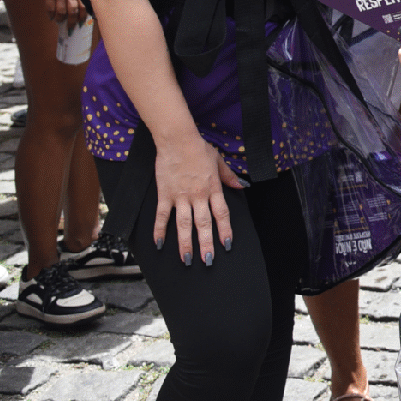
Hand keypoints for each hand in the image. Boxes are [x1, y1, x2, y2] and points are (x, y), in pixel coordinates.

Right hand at [38, 0, 86, 26]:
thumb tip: (83, 6)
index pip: (83, 6)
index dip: (83, 16)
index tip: (82, 23)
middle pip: (73, 12)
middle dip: (72, 22)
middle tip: (70, 28)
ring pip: (61, 12)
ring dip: (61, 19)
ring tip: (60, 21)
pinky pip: (50, 8)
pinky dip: (51, 15)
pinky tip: (51, 17)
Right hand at [152, 132, 245, 265]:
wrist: (177, 139)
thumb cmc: (198, 148)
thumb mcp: (219, 161)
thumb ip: (228, 176)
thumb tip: (241, 186)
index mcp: (213, 188)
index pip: (222, 214)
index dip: (225, 230)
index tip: (227, 244)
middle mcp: (198, 196)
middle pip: (203, 224)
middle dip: (206, 243)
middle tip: (207, 260)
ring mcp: (180, 196)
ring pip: (183, 224)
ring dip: (185, 243)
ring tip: (187, 259)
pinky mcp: (165, 194)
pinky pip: (162, 215)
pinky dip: (159, 230)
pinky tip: (159, 244)